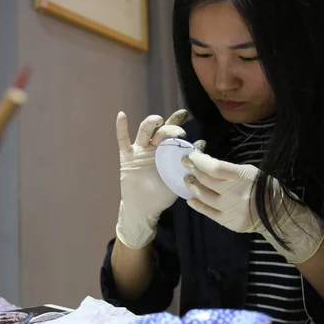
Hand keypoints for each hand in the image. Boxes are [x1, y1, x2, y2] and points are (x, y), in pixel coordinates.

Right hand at [115, 110, 204, 248]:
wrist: (144, 208)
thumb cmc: (162, 194)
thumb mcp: (178, 178)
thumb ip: (188, 164)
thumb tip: (201, 145)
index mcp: (167, 152)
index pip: (174, 135)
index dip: (181, 127)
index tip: (189, 123)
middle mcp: (154, 147)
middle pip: (162, 131)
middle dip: (171, 128)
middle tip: (180, 133)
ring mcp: (140, 151)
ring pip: (144, 131)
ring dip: (151, 123)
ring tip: (158, 119)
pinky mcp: (127, 157)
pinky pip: (123, 140)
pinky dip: (121, 127)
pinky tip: (122, 115)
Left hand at [183, 151, 323, 262]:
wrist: (278, 216)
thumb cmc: (265, 188)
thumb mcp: (251, 172)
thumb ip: (230, 170)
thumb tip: (207, 163)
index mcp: (243, 177)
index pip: (215, 168)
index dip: (200, 161)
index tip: (192, 156)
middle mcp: (235, 194)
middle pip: (207, 180)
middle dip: (193, 170)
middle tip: (186, 164)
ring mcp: (230, 209)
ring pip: (204, 196)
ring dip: (193, 186)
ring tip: (188, 179)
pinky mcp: (228, 222)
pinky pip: (207, 212)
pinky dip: (197, 204)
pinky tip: (190, 198)